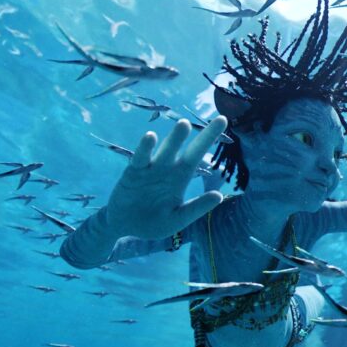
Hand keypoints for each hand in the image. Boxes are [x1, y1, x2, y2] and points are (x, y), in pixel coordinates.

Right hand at [106, 117, 227, 238]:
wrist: (123, 225)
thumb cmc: (152, 222)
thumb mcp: (177, 219)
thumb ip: (195, 208)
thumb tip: (219, 196)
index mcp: (181, 177)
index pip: (198, 156)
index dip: (209, 139)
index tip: (223, 121)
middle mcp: (168, 168)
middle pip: (188, 149)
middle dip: (204, 136)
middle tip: (220, 120)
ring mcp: (151, 169)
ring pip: (165, 151)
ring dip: (174, 139)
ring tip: (184, 125)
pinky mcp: (133, 173)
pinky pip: (140, 159)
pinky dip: (144, 149)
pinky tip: (150, 137)